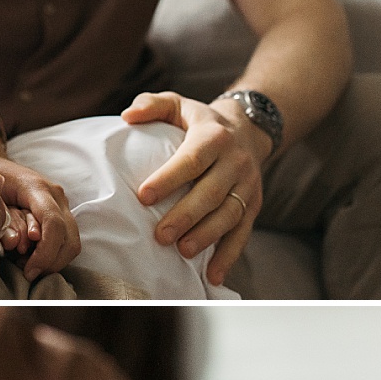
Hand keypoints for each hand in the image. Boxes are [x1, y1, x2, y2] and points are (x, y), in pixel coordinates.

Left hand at [0, 152, 80, 278]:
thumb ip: (4, 221)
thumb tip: (18, 244)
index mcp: (38, 188)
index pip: (54, 224)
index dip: (45, 253)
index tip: (28, 270)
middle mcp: (56, 196)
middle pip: (69, 239)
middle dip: (50, 262)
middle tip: (28, 272)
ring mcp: (62, 204)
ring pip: (72, 243)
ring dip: (52, 261)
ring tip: (28, 265)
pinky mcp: (62, 213)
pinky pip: (67, 241)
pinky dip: (53, 256)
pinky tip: (33, 257)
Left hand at [121, 92, 269, 286]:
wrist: (249, 129)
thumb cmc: (201, 122)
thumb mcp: (179, 104)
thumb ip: (153, 105)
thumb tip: (127, 115)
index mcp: (214, 137)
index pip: (192, 160)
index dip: (169, 178)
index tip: (144, 196)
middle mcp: (235, 161)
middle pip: (210, 192)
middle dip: (185, 216)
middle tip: (159, 235)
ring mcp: (247, 186)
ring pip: (229, 215)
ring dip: (207, 236)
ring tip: (183, 251)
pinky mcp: (253, 205)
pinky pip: (243, 233)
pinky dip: (229, 256)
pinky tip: (212, 275)